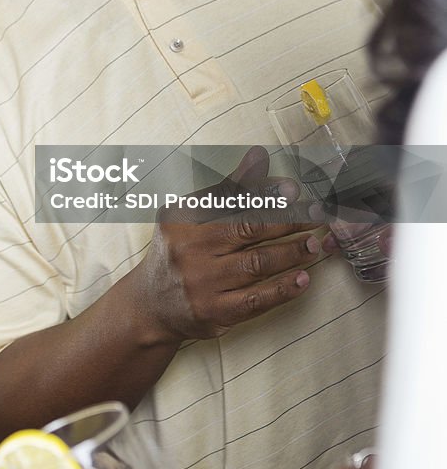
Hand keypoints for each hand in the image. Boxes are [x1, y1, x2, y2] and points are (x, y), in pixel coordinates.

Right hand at [135, 147, 321, 341]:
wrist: (151, 305)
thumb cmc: (179, 251)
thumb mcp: (191, 214)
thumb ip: (228, 188)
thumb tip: (260, 156)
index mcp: (182, 218)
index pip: (230, 199)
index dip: (264, 193)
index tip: (292, 189)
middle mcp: (189, 249)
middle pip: (248, 229)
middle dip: (288, 221)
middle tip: (316, 215)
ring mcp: (202, 283)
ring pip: (257, 264)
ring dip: (292, 253)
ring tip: (315, 244)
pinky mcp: (214, 313)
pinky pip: (256, 299)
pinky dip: (283, 289)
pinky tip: (303, 279)